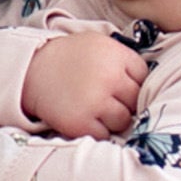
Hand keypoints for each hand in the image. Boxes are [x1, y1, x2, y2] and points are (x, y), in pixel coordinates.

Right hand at [21, 29, 147, 139]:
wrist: (30, 70)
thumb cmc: (68, 58)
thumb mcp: (98, 45)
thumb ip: (123, 61)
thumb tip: (150, 85)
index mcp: (116, 55)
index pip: (143, 78)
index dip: (132, 84)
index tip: (117, 85)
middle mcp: (109, 77)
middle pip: (136, 101)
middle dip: (124, 103)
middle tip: (105, 99)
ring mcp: (95, 101)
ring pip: (122, 121)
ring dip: (111, 119)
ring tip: (92, 108)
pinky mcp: (80, 122)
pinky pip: (103, 135)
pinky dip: (95, 130)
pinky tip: (83, 118)